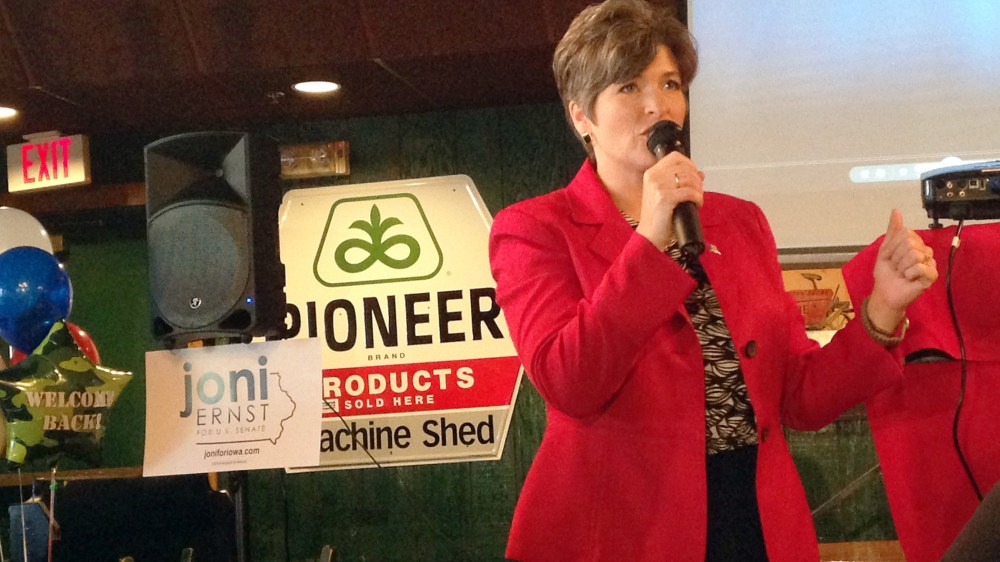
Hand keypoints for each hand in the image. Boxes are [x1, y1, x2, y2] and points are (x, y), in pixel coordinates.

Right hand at [635, 152, 703, 248]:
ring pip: (689, 179)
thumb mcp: (665, 195)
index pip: (675, 157)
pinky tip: (697, 204)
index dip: (689, 163)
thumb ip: (679, 181)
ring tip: (697, 198)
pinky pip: (690, 192)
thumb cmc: (657, 217)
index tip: (695, 174)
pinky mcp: (665, 198)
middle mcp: (653, 177)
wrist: (649, 236)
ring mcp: (658, 187)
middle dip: (696, 179)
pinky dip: (698, 198)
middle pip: (685, 168)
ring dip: (699, 189)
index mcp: (651, 174)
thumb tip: (700, 174)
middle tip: (698, 190)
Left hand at [867, 209, 936, 331]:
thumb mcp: (885, 249)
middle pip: (909, 243)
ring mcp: (930, 263)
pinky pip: (921, 266)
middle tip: (896, 267)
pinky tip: (908, 278)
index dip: (892, 246)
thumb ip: (892, 230)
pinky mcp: (932, 276)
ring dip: (901, 266)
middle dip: (896, 257)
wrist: (885, 292)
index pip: (905, 233)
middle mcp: (925, 251)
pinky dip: (909, 273)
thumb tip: (896, 211)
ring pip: (914, 254)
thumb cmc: (886, 273)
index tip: (890, 257)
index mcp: (915, 243)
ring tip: (901, 273)